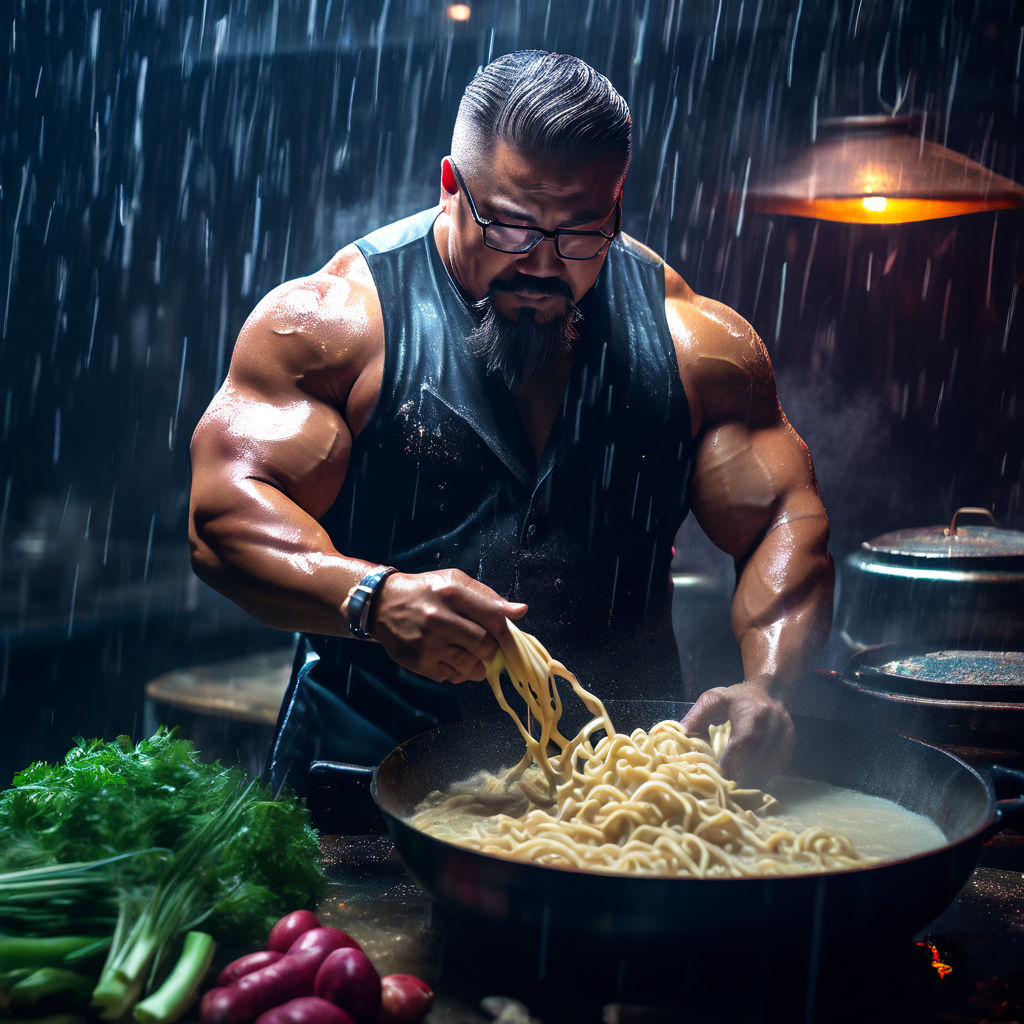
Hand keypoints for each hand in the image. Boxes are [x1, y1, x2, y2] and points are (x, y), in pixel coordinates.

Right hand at [369, 568, 527, 682]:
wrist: (382, 604)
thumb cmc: (426, 591)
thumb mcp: (454, 581)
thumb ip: (487, 596)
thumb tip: (520, 611)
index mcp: (451, 593)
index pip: (493, 617)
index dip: (508, 631)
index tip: (512, 638)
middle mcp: (439, 618)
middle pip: (485, 645)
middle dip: (492, 649)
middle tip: (488, 647)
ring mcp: (427, 643)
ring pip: (470, 665)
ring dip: (478, 665)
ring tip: (472, 655)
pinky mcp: (418, 662)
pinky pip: (451, 676)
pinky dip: (459, 672)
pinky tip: (452, 658)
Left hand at [679, 679, 794, 785]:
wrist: (770, 690)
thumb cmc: (737, 696)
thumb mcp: (714, 699)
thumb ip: (696, 716)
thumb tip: (680, 735)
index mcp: (754, 714)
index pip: (743, 743)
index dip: (729, 762)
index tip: (715, 773)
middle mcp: (774, 726)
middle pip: (756, 761)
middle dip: (737, 774)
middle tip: (721, 781)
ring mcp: (785, 737)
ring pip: (767, 769)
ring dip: (749, 778)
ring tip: (732, 778)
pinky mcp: (789, 747)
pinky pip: (774, 769)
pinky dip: (760, 775)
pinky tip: (747, 773)